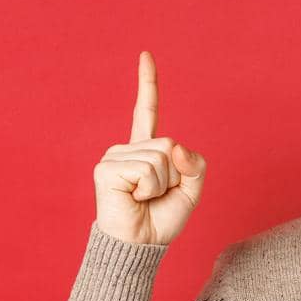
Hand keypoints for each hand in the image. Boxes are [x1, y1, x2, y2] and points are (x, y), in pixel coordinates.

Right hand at [92, 51, 208, 245]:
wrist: (140, 246)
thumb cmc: (161, 220)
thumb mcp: (191, 191)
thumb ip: (194, 165)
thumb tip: (176, 147)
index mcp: (145, 150)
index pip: (147, 110)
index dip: (148, 83)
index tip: (145, 54)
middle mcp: (127, 149)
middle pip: (169, 144)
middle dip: (174, 175)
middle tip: (156, 196)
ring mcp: (114, 157)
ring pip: (160, 157)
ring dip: (161, 185)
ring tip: (144, 199)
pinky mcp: (106, 169)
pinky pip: (146, 169)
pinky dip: (149, 189)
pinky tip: (134, 199)